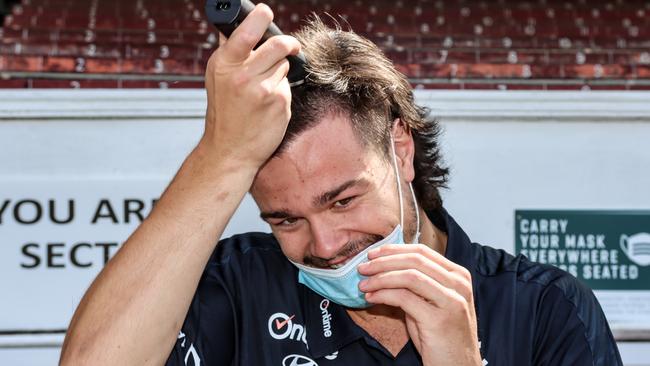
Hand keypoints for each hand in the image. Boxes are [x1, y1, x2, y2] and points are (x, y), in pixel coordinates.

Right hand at [202, 3, 300, 168]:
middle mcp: (242, 75)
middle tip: (291, 46)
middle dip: (288, 44)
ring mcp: (262, 89)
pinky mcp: (279, 102)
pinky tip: (269, 104)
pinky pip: (288, 85)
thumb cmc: (224, 114)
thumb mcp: (217, 78)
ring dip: (280, 72)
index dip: (261, 16)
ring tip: (264, 88)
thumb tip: (234, 25)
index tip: (266, 12)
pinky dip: (282, 91)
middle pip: (278, 44)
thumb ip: (228, 51)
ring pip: (285, 65)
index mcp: (224, 64)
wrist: (230, 150)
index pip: (248, 31)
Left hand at [358, 244, 481, 365]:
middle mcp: (459, 284)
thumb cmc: (442, 336)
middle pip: (415, 260)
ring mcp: (452, 301)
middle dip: (383, 262)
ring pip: (409, 276)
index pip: (422, 251)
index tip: (372, 254)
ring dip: (381, 278)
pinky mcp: (439, 320)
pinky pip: (404, 298)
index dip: (394, 250)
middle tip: (362, 268)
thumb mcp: (432, 303)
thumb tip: (385, 267)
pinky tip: (371, 298)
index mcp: (458, 275)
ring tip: (363, 285)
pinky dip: (383, 294)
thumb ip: (417, 284)